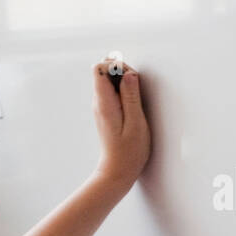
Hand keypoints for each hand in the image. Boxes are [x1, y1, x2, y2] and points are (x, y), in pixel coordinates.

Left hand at [92, 60, 151, 188]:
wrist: (118, 170)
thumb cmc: (129, 152)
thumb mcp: (136, 123)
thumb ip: (132, 96)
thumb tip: (129, 74)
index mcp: (104, 103)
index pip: (100, 68)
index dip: (117, 65)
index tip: (132, 77)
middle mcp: (99, 102)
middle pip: (103, 71)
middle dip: (121, 70)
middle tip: (136, 85)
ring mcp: (102, 107)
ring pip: (108, 80)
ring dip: (123, 81)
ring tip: (136, 97)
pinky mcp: (107, 111)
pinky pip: (112, 91)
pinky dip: (123, 91)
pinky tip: (133, 103)